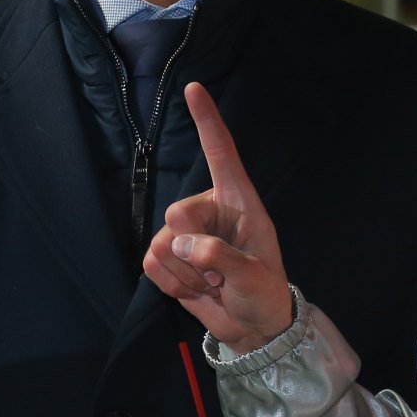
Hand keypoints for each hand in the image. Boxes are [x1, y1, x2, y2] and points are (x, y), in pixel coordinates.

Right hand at [143, 82, 292, 352]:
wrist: (253, 328)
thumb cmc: (264, 294)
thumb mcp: (254, 276)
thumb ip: (220, 256)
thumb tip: (181, 244)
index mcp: (239, 203)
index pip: (222, 155)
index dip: (207, 122)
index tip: (194, 88)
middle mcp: (210, 212)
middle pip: (178, 214)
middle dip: (193, 251)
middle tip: (219, 274)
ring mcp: (186, 236)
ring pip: (161, 245)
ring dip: (185, 275)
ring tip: (213, 284)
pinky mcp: (169, 259)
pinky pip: (152, 265)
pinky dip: (172, 285)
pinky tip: (196, 290)